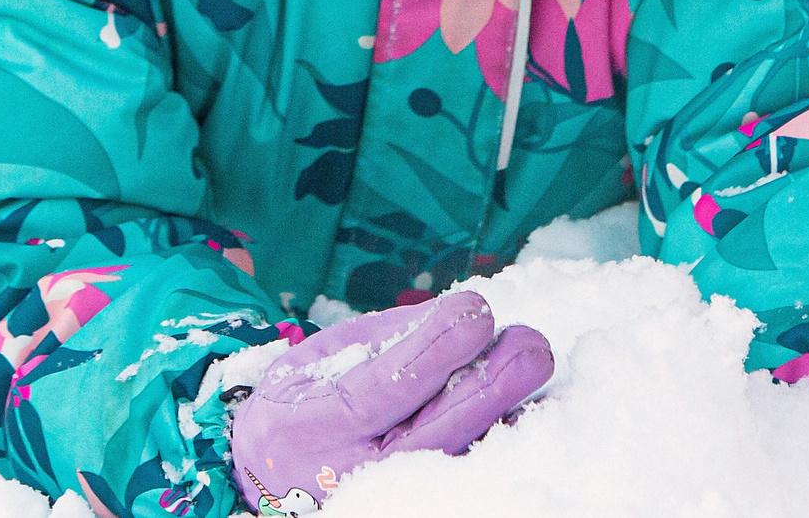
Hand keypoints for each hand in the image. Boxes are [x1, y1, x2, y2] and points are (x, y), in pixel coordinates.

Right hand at [226, 292, 552, 510]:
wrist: (274, 475)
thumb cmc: (303, 403)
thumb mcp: (318, 360)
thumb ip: (386, 338)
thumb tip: (458, 316)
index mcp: (312, 426)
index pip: (382, 389)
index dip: (434, 352)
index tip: (478, 311)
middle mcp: (350, 472)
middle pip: (431, 433)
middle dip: (488, 385)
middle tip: (531, 343)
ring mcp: (383, 497)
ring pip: (455, 461)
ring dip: (504, 412)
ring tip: (535, 365)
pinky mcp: (412, 504)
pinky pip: (463, 478)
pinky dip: (500, 445)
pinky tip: (530, 411)